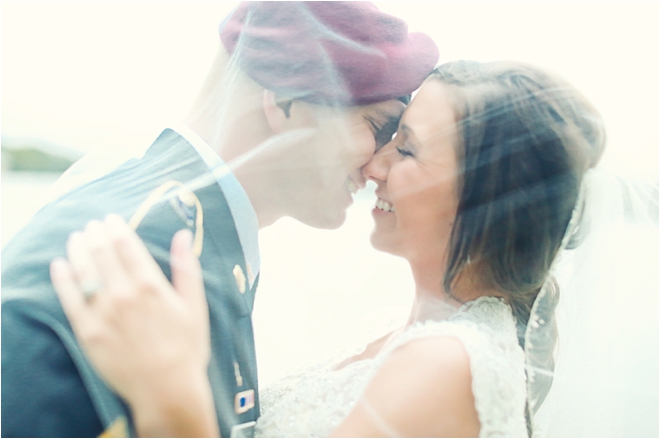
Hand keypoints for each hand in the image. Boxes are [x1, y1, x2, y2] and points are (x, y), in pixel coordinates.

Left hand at [50, 214, 217, 436]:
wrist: (167, 388)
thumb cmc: (186, 347)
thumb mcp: (195, 305)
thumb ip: (186, 268)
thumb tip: (183, 235)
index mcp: (151, 285)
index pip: (127, 245)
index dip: (116, 227)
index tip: (111, 219)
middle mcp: (125, 295)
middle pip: (103, 253)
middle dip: (95, 234)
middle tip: (92, 224)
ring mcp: (104, 313)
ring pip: (84, 271)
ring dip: (78, 249)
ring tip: (76, 237)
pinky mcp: (88, 332)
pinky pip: (70, 299)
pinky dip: (63, 278)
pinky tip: (60, 265)